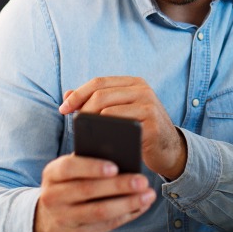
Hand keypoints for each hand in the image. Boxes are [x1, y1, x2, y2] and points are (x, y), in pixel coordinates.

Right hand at [34, 153, 155, 231]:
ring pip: (99, 211)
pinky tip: (139, 207)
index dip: (92, 167)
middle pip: (88, 190)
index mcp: (52, 174)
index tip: (115, 167)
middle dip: (119, 185)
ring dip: (127, 203)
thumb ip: (89, 160)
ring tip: (147, 195)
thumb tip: (121, 155)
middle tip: (142, 180)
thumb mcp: (72, 171)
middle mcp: (52, 197)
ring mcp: (62, 219)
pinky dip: (125, 216)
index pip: (69, 167)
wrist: (49, 220)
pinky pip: (104, 227)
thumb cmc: (68, 186)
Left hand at [59, 77, 186, 179]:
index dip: (78, 94)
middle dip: (82, 109)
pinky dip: (106, 133)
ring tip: (84, 133)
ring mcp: (148, 105)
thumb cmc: (140, 128)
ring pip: (108, 110)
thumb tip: (66, 95)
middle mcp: (142, 89)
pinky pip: (121, 126)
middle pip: (101, 94)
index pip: (99, 82)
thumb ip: (96, 101)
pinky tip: (99, 141)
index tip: (63, 108)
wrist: (170, 149)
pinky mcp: (151, 124)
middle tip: (73, 124)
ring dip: (91, 123)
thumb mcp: (121, 110)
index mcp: (133, 82)